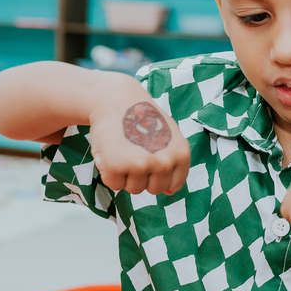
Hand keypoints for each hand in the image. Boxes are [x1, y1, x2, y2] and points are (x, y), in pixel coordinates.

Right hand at [87, 80, 189, 194]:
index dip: (159, 174)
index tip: (151, 156)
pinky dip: (110, 173)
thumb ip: (175, 162)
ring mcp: (140, 165)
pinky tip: (112, 152)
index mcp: (180, 154)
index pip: (173, 185)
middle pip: (153, 190)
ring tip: (124, 149)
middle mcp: (163, 162)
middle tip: (135, 151)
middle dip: (143, 177)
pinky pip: (114, 185)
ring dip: (126, 175)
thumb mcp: (170, 135)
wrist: (116, 99)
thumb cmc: (142, 118)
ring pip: (133, 189)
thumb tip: (170, 192)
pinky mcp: (116, 167)